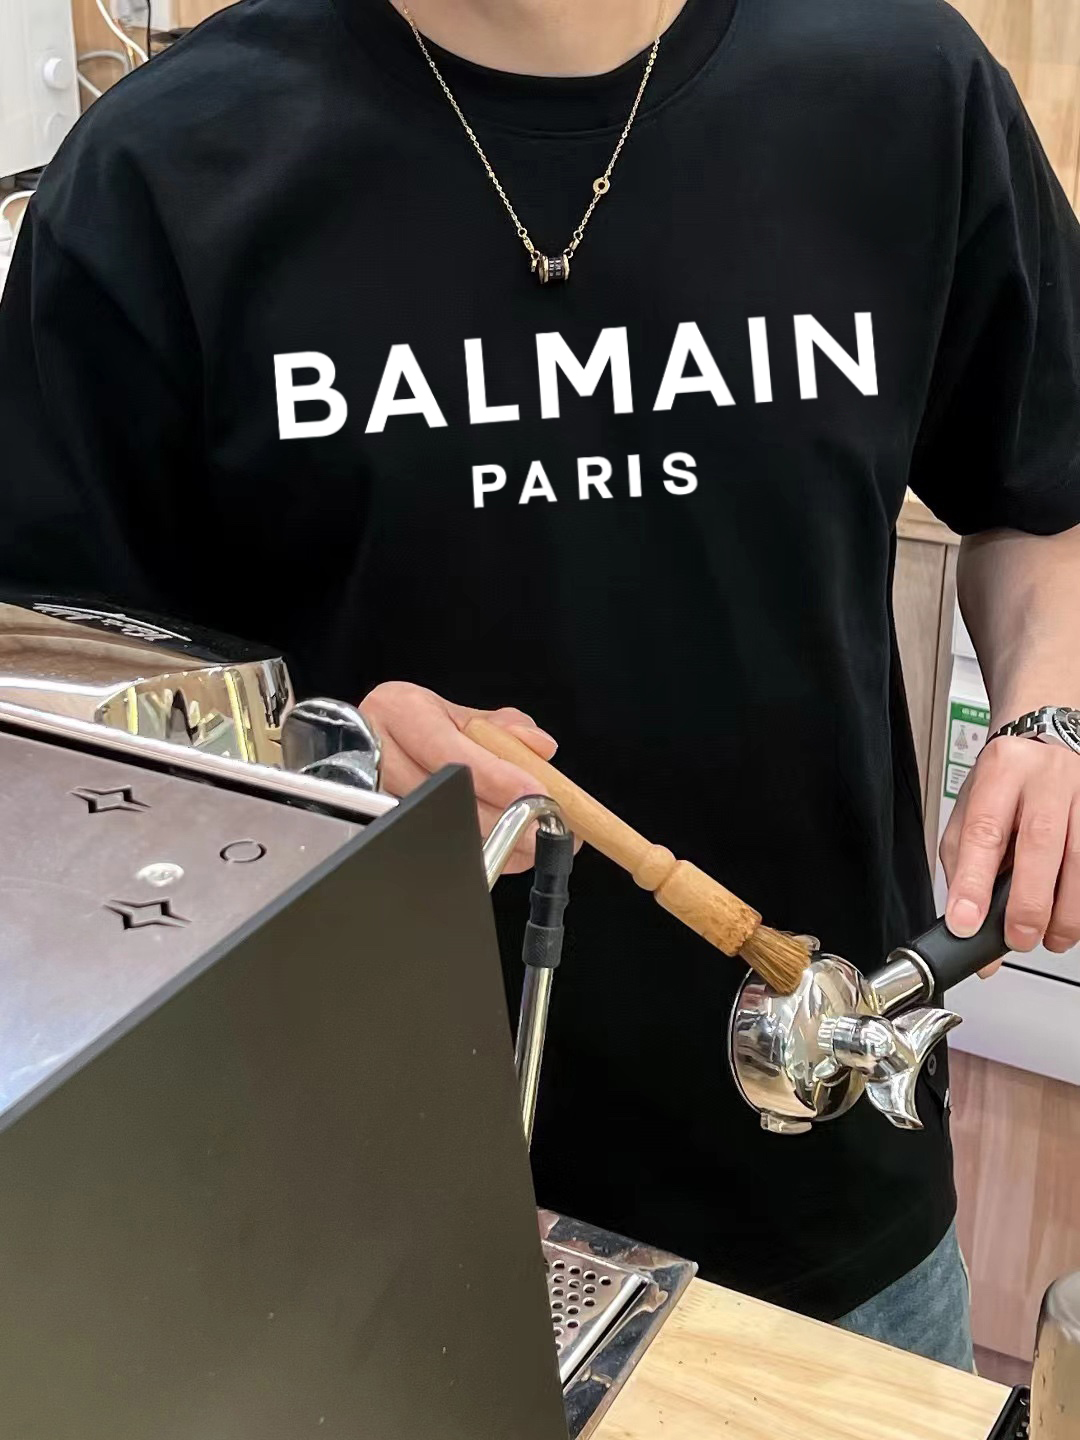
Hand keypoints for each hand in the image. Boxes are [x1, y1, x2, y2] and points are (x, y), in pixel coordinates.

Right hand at [360, 681, 558, 872]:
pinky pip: (434, 844)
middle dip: (501, 818)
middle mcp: (379, 750)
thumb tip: (540, 747)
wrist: (378, 734)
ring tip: (533, 843)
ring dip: (493, 840)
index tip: (533, 794)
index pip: (450, 751)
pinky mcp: (377, 821)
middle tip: (544, 827)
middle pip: (443, 798)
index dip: (494, 777)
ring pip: (437, 827)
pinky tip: (507, 852)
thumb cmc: (422, 724)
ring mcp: (373, 791)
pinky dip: (478, 852)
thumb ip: (506, 728)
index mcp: (400, 711)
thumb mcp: (462, 714)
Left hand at [940, 737, 1079, 974]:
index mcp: (1001, 772)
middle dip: (1029, 903)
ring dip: (1066, 911)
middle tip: (1018, 939)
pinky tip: (1072, 917)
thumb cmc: (1007, 781)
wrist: (1048, 735)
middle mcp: (1046, 777)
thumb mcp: (971, 809)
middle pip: (1040, 843)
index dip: (974, 882)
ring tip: (1050, 938)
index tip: (966, 923)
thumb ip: (964, 866)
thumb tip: (969, 926)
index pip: (984, 831)